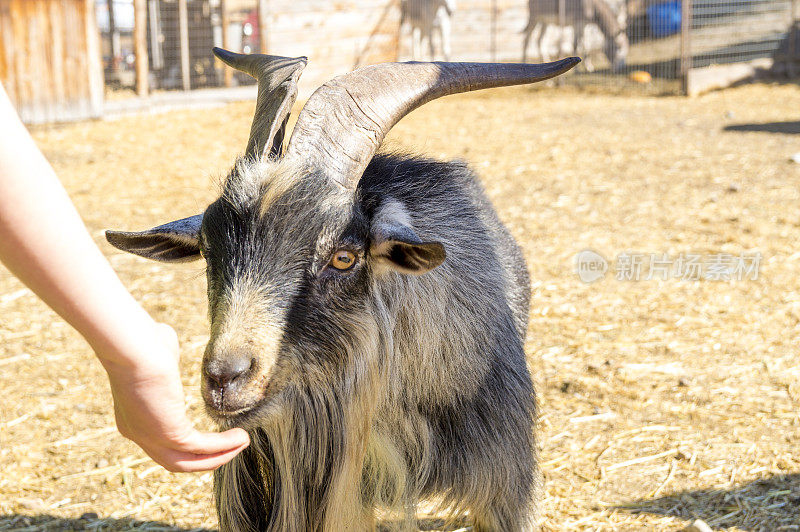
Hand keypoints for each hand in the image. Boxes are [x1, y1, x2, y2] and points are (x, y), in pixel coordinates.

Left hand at [103, 323, 249, 471]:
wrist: (132, 346)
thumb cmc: (141, 343)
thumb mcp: (156, 357)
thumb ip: (166, 359)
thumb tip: (170, 346)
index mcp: (132, 418)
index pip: (163, 444)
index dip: (190, 446)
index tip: (213, 438)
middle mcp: (139, 434)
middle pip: (177, 461)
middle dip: (207, 458)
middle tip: (233, 446)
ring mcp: (151, 438)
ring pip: (188, 462)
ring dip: (219, 456)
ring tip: (242, 443)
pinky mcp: (169, 433)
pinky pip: (201, 447)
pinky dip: (223, 446)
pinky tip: (240, 438)